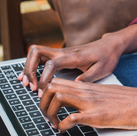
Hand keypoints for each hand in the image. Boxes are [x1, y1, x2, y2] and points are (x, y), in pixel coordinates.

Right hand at [18, 24, 136, 96]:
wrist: (110, 45)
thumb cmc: (107, 57)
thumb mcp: (102, 70)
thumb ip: (88, 78)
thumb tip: (74, 86)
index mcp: (73, 57)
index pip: (51, 64)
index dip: (44, 77)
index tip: (42, 90)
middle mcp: (63, 52)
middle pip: (36, 52)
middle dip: (29, 69)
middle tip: (31, 86)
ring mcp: (59, 53)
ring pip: (35, 53)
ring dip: (28, 67)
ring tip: (26, 84)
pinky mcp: (59, 56)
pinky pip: (40, 58)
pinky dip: (31, 66)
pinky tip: (27, 77)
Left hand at [39, 78, 136, 131]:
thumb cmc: (130, 102)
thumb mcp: (106, 95)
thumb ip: (91, 97)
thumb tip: (79, 107)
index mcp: (87, 87)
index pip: (58, 81)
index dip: (46, 93)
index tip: (47, 106)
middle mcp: (86, 91)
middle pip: (52, 87)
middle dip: (42, 103)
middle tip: (46, 116)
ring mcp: (90, 102)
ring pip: (57, 97)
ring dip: (49, 113)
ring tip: (53, 124)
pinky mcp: (96, 115)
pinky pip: (71, 118)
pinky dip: (62, 126)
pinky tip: (64, 131)